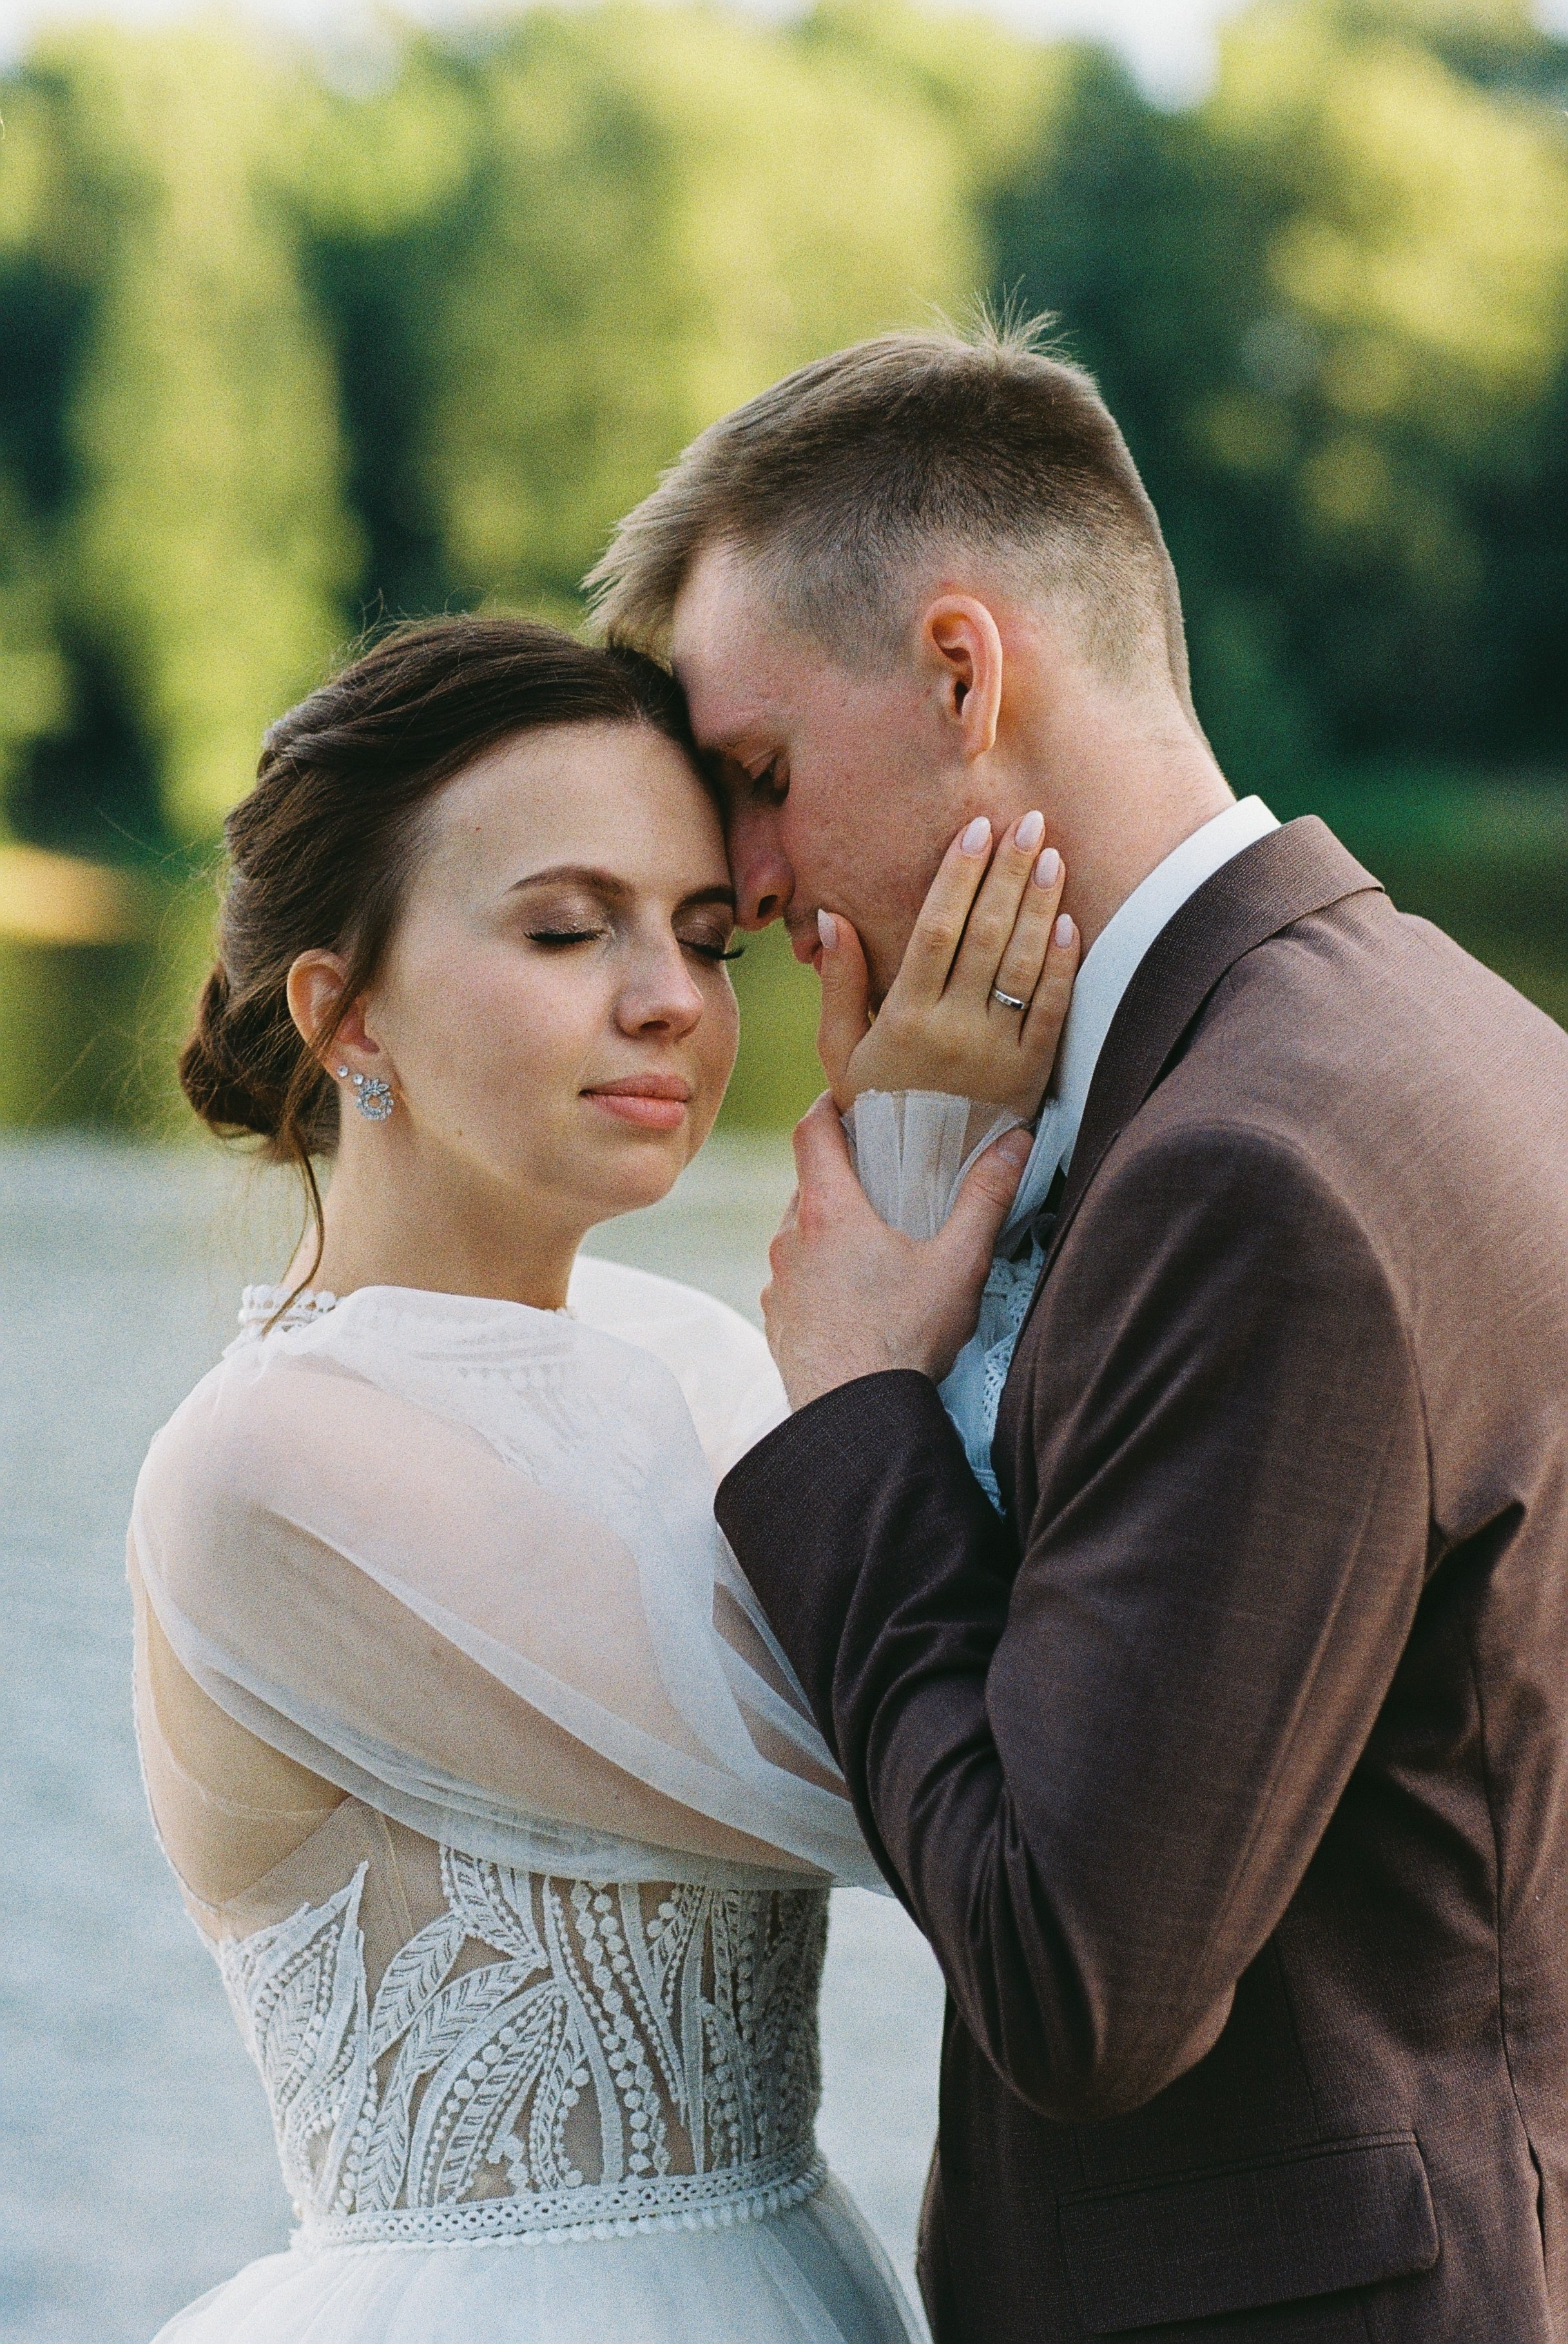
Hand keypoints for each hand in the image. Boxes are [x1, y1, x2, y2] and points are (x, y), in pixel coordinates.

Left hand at [763, 1094, 1033, 1409]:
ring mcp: (778, 1283)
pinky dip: (818, 1273)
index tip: (841, 1097)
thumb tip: (1015, 1144)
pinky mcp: (777, 1321)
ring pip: (799, 1234)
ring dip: (828, 1228)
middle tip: (878, 1175)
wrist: (855, 1417)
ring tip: (871, 1241)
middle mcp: (791, 1239)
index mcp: (829, 1211)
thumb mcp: (958, 1264)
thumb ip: (986, 1198)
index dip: (824, 1106)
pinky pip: (794, 1279)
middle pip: (807, 1184)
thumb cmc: (903, 1340)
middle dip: (839, 1174)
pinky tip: (853, 1296)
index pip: (810, 1133)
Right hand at [816, 812, 1080, 1116]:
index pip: (936, 931)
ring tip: (1052, 857)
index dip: (959, 877)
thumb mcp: (841, 1052)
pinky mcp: (1030, 1075)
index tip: (977, 831)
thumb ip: (838, 985)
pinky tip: (1069, 924)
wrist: (919, 1180)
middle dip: (1010, 874)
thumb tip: (831, 920)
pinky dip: (1064, 967)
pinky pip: (1052, 1012)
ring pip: (1023, 965)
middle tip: (1030, 823)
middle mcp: (952, 1031)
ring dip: (1041, 906)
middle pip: (986, 936)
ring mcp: (996, 1053)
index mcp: (904, 1019)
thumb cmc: (877, 1108)